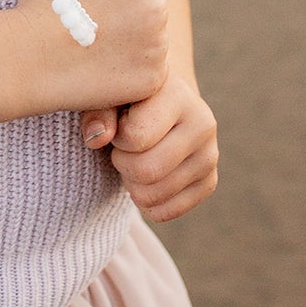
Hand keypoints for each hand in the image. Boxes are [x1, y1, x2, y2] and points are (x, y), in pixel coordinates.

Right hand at [12, 0, 169, 115]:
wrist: (31, 59)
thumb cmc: (48, 4)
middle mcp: (157, 9)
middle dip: (134, 2)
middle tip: (99, 14)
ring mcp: (157, 48)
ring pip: (154, 33)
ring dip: (135, 35)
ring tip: (97, 42)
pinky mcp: (152, 79)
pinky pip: (151, 66)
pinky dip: (133, 66)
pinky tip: (104, 64)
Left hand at [95, 72, 219, 222]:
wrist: (159, 103)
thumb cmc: (128, 98)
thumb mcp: (110, 96)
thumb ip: (98, 112)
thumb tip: (96, 138)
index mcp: (178, 94)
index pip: (136, 136)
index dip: (117, 137)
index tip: (119, 125)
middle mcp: (202, 124)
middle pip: (147, 171)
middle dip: (123, 163)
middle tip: (121, 148)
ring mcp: (209, 156)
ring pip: (154, 196)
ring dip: (132, 184)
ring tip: (133, 159)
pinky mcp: (209, 183)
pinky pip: (167, 212)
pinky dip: (147, 203)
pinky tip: (145, 178)